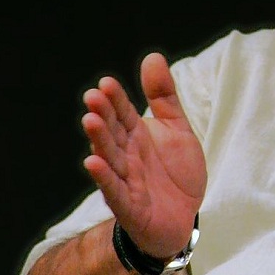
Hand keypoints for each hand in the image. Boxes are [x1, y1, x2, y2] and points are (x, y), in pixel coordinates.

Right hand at [81, 52, 206, 258]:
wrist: (184, 217)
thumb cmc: (176, 172)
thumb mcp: (177, 128)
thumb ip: (164, 96)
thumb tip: (153, 56)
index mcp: (137, 135)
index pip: (123, 114)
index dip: (116, 100)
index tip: (107, 83)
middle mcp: (127, 155)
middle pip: (113, 133)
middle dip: (104, 115)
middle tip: (94, 96)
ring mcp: (126, 180)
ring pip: (110, 158)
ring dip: (99, 141)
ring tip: (90, 121)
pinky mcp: (130, 206)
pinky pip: (114, 191)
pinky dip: (104, 178)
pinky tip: (92, 163)